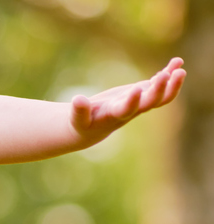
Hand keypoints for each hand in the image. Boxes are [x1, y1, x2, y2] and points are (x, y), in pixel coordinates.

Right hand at [70, 57, 185, 144]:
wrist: (93, 128)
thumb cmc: (82, 123)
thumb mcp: (77, 119)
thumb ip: (79, 111)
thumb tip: (78, 99)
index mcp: (115, 115)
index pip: (127, 110)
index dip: (132, 101)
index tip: (136, 89)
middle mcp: (131, 110)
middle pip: (151, 102)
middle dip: (160, 90)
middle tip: (167, 75)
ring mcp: (139, 102)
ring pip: (161, 96)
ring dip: (172, 83)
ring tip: (179, 68)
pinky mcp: (141, 94)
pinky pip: (159, 85)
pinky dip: (169, 73)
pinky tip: (177, 61)